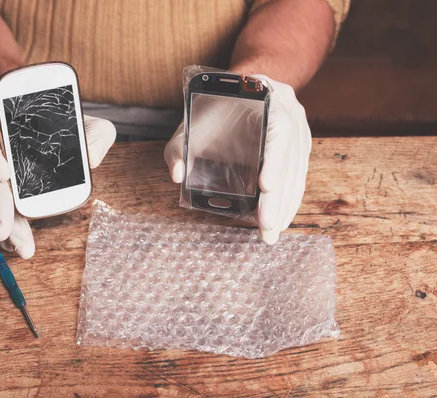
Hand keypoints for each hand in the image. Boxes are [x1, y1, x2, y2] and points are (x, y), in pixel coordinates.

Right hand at [0, 98, 115, 258]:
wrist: (46, 122)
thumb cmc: (61, 116)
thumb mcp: (82, 118)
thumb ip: (93, 133)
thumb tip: (91, 159)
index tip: (3, 174)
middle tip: (2, 231)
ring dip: (1, 223)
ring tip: (18, 246)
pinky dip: (5, 225)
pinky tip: (14, 244)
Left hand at [164, 75, 310, 244]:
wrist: (239, 87)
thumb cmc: (213, 106)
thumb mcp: (192, 121)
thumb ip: (179, 145)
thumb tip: (177, 174)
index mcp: (267, 97)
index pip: (277, 129)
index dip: (274, 159)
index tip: (265, 187)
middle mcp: (290, 111)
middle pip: (291, 157)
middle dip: (279, 195)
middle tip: (267, 224)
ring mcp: (299, 129)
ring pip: (298, 170)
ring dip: (286, 204)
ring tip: (272, 231)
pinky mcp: (299, 146)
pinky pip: (298, 175)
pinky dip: (289, 199)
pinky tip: (281, 219)